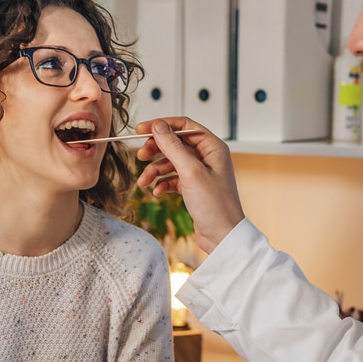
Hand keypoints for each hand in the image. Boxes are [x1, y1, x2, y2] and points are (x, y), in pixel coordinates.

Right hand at [134, 117, 244, 253]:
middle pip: (175, 143)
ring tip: (144, 182)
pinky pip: (173, 178)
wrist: (222, 236)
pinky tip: (157, 192)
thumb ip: (173, 147)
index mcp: (213, 147)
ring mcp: (200, 173)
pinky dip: (163, 183)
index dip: (162, 125)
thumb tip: (159, 126)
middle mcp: (208, 157)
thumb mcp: (190, 172)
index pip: (184, 126)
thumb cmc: (215, 205)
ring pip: (171, 162)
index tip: (141, 129)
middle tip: (140, 156)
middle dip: (156, 149)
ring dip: (155, 170)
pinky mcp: (194, 187)